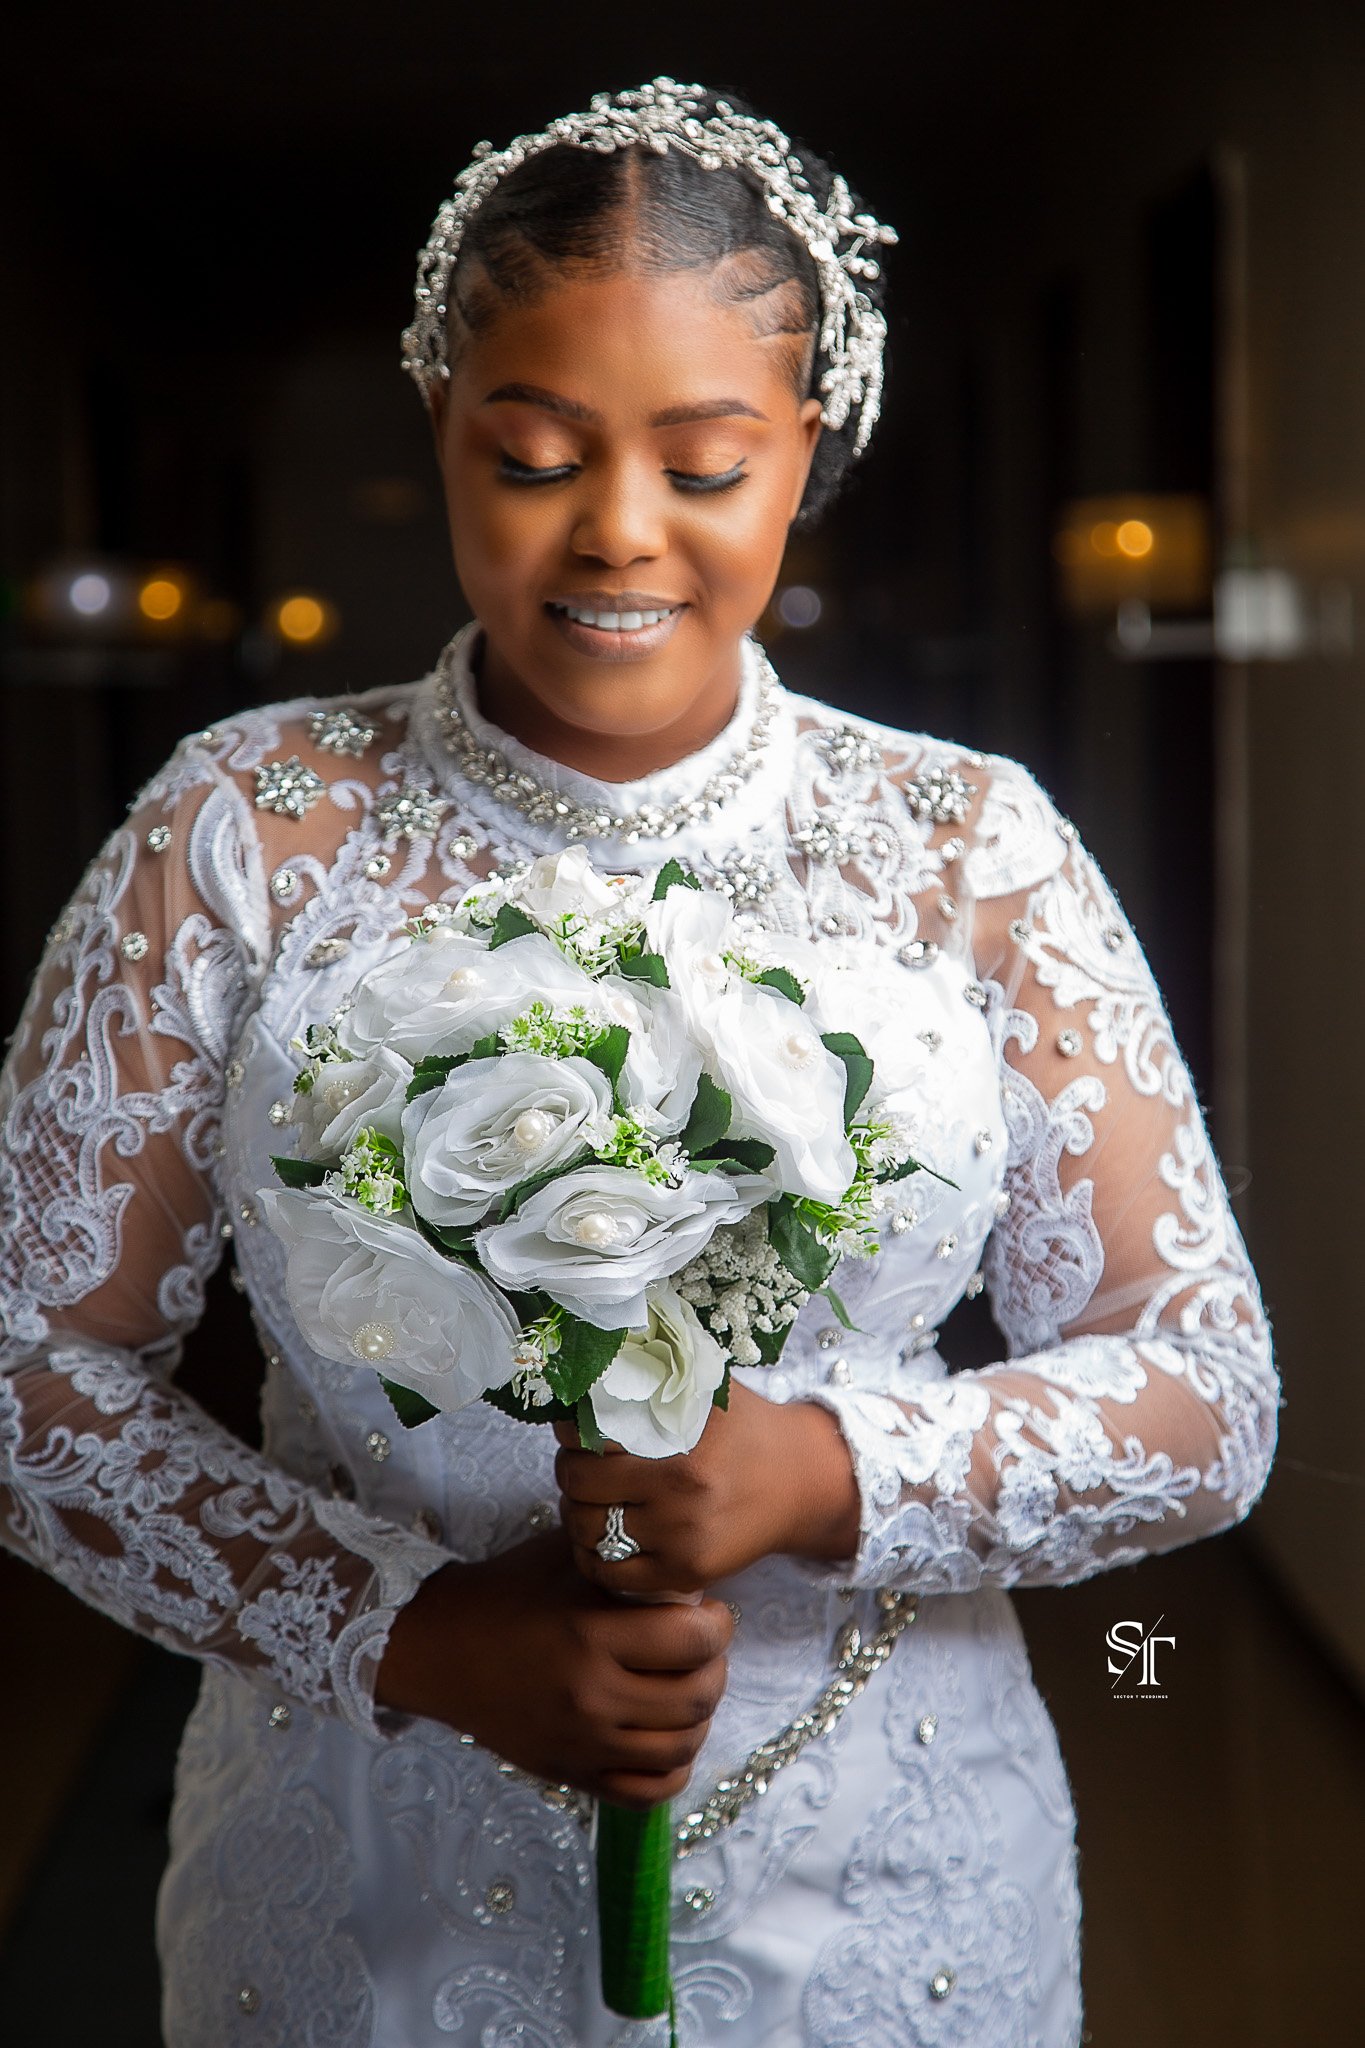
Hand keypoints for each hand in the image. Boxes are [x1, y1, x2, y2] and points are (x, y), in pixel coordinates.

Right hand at [375, 1527, 733, 1809]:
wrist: (441, 1648)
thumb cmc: (510, 1591)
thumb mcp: (570, 1558)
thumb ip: (629, 1563)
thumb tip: (689, 1570)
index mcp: (591, 1633)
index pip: (694, 1640)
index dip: (717, 1624)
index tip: (708, 1613)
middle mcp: (591, 1694)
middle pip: (697, 1697)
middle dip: (715, 1668)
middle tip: (702, 1651)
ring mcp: (583, 1743)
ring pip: (681, 1748)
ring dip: (698, 1717)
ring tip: (685, 1689)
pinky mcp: (571, 1774)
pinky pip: (648, 1793)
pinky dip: (670, 1768)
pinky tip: (663, 1736)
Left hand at [554, 1380, 860, 1595]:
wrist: (801, 1482)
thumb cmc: (748, 1428)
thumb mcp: (709, 1389)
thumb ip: (660, 1373)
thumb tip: (602, 1355)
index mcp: (683, 1447)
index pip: (590, 1442)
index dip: (570, 1432)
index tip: (572, 1427)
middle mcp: (682, 1497)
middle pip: (581, 1489)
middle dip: (570, 1473)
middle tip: (577, 1464)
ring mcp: (683, 1541)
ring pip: (589, 1534)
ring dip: (578, 1515)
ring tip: (588, 1500)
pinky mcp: (686, 1574)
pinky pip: (612, 1576)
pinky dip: (595, 1558)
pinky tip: (602, 1537)